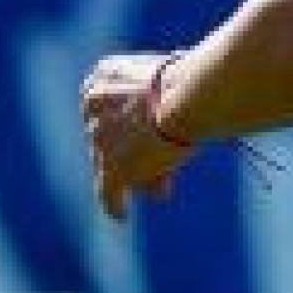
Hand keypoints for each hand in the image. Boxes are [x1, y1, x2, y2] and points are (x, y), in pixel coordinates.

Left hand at [83, 50, 186, 223]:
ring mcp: (100, 138)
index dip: (131, 121)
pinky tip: (120, 216)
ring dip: (138, 175)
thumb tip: (175, 122)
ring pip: (113, 163)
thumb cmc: (199, 79)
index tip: (152, 133)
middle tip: (162, 164)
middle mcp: (93, 106)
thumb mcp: (176, 79)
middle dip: (136, 152)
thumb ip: (164, 98)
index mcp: (104, 76)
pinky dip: (115, 204)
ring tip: (159, 191)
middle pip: (112, 136)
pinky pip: (107, 192)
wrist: (191, 95)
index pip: (113, 103)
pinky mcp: (112, 168)